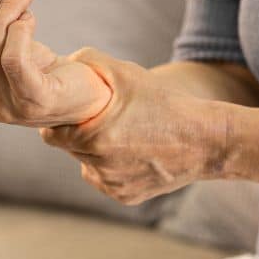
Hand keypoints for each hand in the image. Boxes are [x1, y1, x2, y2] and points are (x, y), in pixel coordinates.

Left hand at [40, 48, 231, 204]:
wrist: (206, 141)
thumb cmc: (166, 103)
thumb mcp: (127, 74)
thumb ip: (90, 62)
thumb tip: (65, 61)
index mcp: (94, 138)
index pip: (52, 135)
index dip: (59, 123)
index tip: (71, 114)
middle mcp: (100, 167)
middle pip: (70, 150)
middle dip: (78, 135)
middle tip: (99, 121)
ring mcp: (113, 185)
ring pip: (87, 166)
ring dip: (94, 153)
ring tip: (121, 136)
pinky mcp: (125, 197)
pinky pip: (106, 180)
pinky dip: (111, 168)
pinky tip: (132, 153)